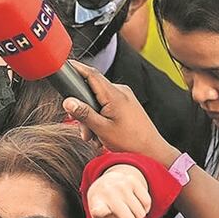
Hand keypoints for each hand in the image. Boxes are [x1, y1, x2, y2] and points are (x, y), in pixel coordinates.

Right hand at [61, 62, 177, 164]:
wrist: (153, 153)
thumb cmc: (131, 142)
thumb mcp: (102, 129)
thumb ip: (83, 113)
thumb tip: (67, 102)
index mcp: (114, 95)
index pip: (91, 74)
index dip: (76, 68)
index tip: (64, 64)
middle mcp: (120, 91)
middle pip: (92, 91)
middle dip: (83, 110)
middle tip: (84, 131)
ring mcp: (125, 97)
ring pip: (98, 101)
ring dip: (91, 118)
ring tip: (95, 137)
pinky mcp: (127, 104)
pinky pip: (107, 105)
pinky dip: (100, 118)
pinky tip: (102, 134)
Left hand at [87, 164, 151, 217]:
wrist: (103, 185)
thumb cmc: (105, 209)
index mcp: (97, 205)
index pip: (100, 210)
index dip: (102, 212)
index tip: (101, 211)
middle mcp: (108, 192)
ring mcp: (120, 185)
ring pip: (141, 213)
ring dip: (137, 216)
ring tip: (127, 211)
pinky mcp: (132, 180)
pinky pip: (147, 202)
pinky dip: (144, 208)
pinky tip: (134, 205)